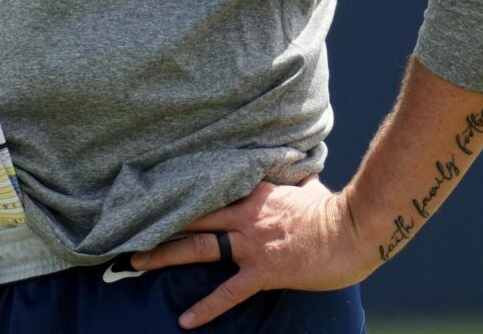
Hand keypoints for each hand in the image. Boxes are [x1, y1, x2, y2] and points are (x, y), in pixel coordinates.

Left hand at [128, 178, 377, 327]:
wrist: (353, 230)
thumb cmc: (333, 209)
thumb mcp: (306, 185)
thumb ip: (289, 178)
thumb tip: (292, 164)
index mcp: (254, 192)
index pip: (209, 189)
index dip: (180, 194)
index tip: (154, 196)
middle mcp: (246, 214)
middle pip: (193, 217)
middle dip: (160, 225)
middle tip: (129, 232)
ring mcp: (252, 243)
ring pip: (199, 247)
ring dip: (165, 255)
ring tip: (136, 263)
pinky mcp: (264, 270)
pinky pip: (228, 292)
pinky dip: (205, 307)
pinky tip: (186, 320)